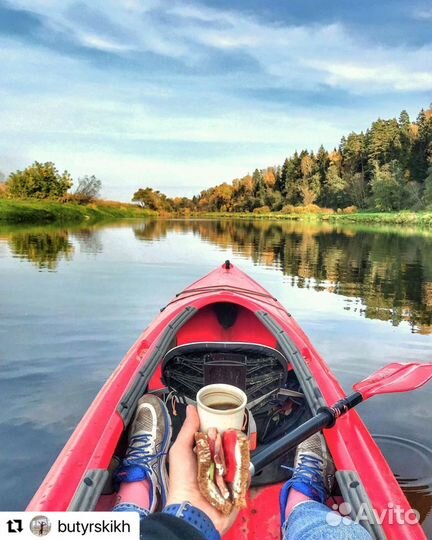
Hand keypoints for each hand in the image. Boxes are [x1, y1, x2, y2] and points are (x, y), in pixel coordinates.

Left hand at [166, 405, 239, 535]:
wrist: (193, 511)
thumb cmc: (182, 482)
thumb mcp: (180, 450)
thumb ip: (188, 430)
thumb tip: (191, 408)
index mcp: (201, 456)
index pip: (214, 437)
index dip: (219, 428)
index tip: (223, 420)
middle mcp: (214, 465)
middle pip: (229, 446)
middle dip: (230, 439)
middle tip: (230, 435)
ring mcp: (226, 477)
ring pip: (239, 458)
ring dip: (239, 453)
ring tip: (238, 448)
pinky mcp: (236, 488)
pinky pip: (246, 474)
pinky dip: (246, 468)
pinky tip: (244, 463)